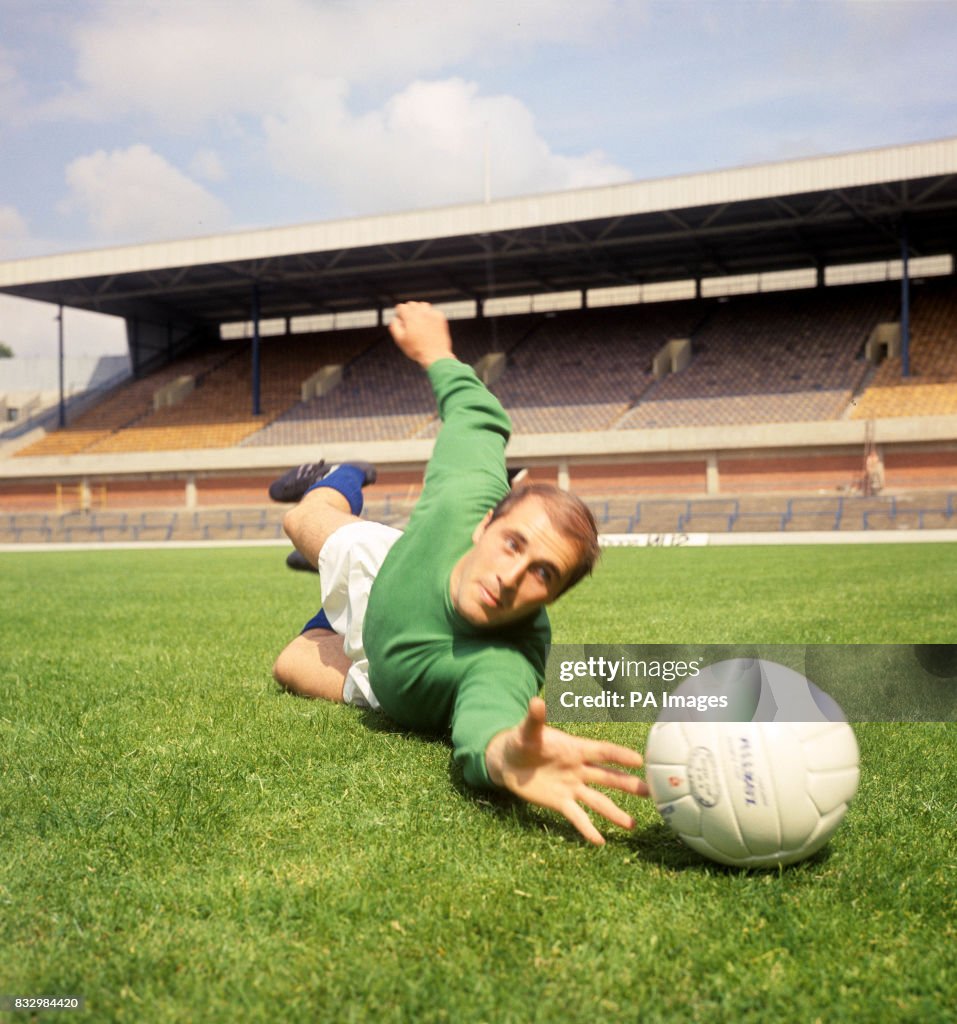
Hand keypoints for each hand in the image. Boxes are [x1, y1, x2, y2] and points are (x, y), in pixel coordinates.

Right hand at [388, 301, 455, 367]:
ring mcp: (432, 315)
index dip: (399, 313)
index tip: (401, 320)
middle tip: (410, 322)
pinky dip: (430, 315)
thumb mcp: (400, 340)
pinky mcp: (440, 318)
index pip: (401, 306)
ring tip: (419, 322)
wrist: (436, 356)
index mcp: (410, 317)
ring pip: (423, 305)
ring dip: (419, 311)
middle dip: (409, 311)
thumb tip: (395, 319)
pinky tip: (429, 325)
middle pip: (412, 304)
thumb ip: (394, 326)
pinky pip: (433, 311)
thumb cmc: (417, 350)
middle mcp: (421, 313)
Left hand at [485, 697, 649, 845]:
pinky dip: (587, 829)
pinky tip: (600, 841)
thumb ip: (535, 719)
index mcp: (575, 749)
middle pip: (608, 777)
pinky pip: (577, 817)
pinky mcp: (560, 802)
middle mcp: (578, 769)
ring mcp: (572, 787)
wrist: (508, 761)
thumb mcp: (527, 731)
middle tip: (651, 792)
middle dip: (628, 784)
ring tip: (632, 825)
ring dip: (614, 812)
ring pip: (598, 800)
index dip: (619, 755)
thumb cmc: (521, 740)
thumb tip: (536, 701)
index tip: (640, 760)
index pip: (602, 751)